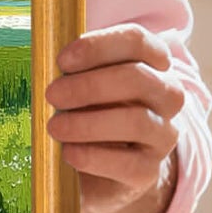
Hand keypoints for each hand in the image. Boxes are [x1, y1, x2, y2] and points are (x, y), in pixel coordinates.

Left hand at [44, 24, 184, 212]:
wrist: (104, 166)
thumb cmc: (88, 109)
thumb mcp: (81, 82)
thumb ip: (72, 70)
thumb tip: (45, 65)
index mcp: (151, 62)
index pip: (137, 41)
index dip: (99, 46)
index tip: (62, 60)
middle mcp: (166, 95)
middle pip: (138, 78)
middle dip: (89, 86)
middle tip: (52, 95)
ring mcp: (163, 134)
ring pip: (137, 121)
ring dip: (89, 123)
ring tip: (55, 127)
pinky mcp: (150, 171)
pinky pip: (129, 164)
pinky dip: (94, 157)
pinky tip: (69, 153)